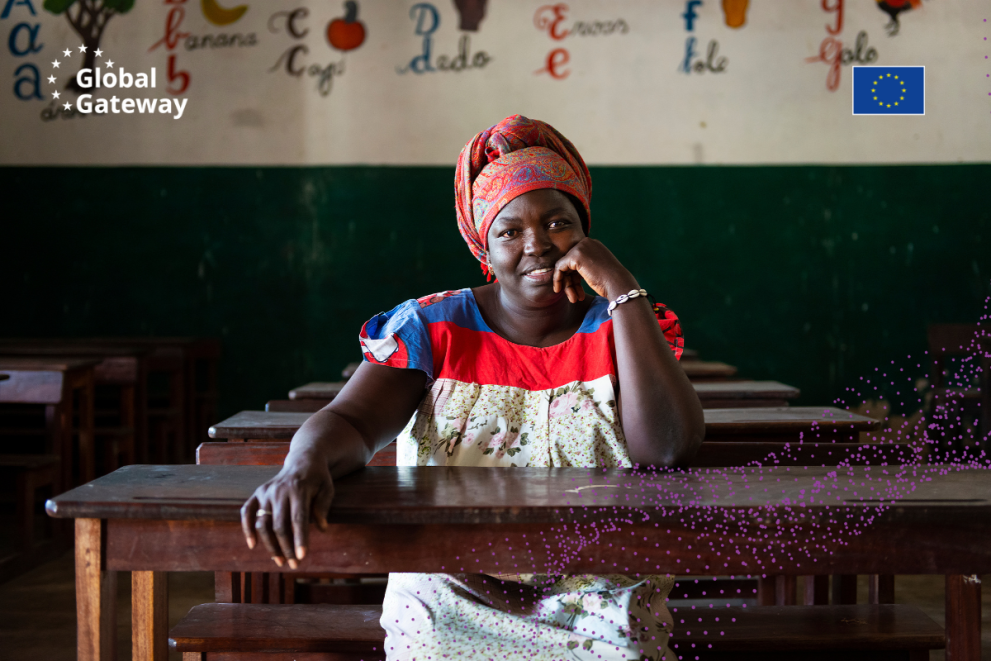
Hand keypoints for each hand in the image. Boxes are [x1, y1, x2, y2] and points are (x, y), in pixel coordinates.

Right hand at [240, 454, 334, 568]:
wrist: (303, 459)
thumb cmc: (318, 478)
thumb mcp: (328, 488)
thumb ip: (323, 507)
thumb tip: (322, 529)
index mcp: (299, 488)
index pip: (298, 519)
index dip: (300, 539)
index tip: (302, 557)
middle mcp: (279, 490)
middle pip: (279, 525)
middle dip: (286, 548)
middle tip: (294, 565)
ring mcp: (266, 492)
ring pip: (263, 523)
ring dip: (270, 545)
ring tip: (280, 561)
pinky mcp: (257, 493)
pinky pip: (247, 512)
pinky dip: (246, 528)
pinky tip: (252, 545)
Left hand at [552, 238, 639, 302]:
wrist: (618, 283)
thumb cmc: (612, 281)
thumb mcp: (598, 269)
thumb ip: (587, 266)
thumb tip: (570, 272)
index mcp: (593, 245)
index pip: (577, 259)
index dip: (575, 276)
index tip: (577, 290)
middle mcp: (586, 242)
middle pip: (569, 263)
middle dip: (571, 281)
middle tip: (574, 297)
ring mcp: (580, 248)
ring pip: (564, 266)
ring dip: (567, 284)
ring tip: (572, 299)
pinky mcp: (575, 256)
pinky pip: (559, 267)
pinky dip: (557, 279)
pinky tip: (559, 290)